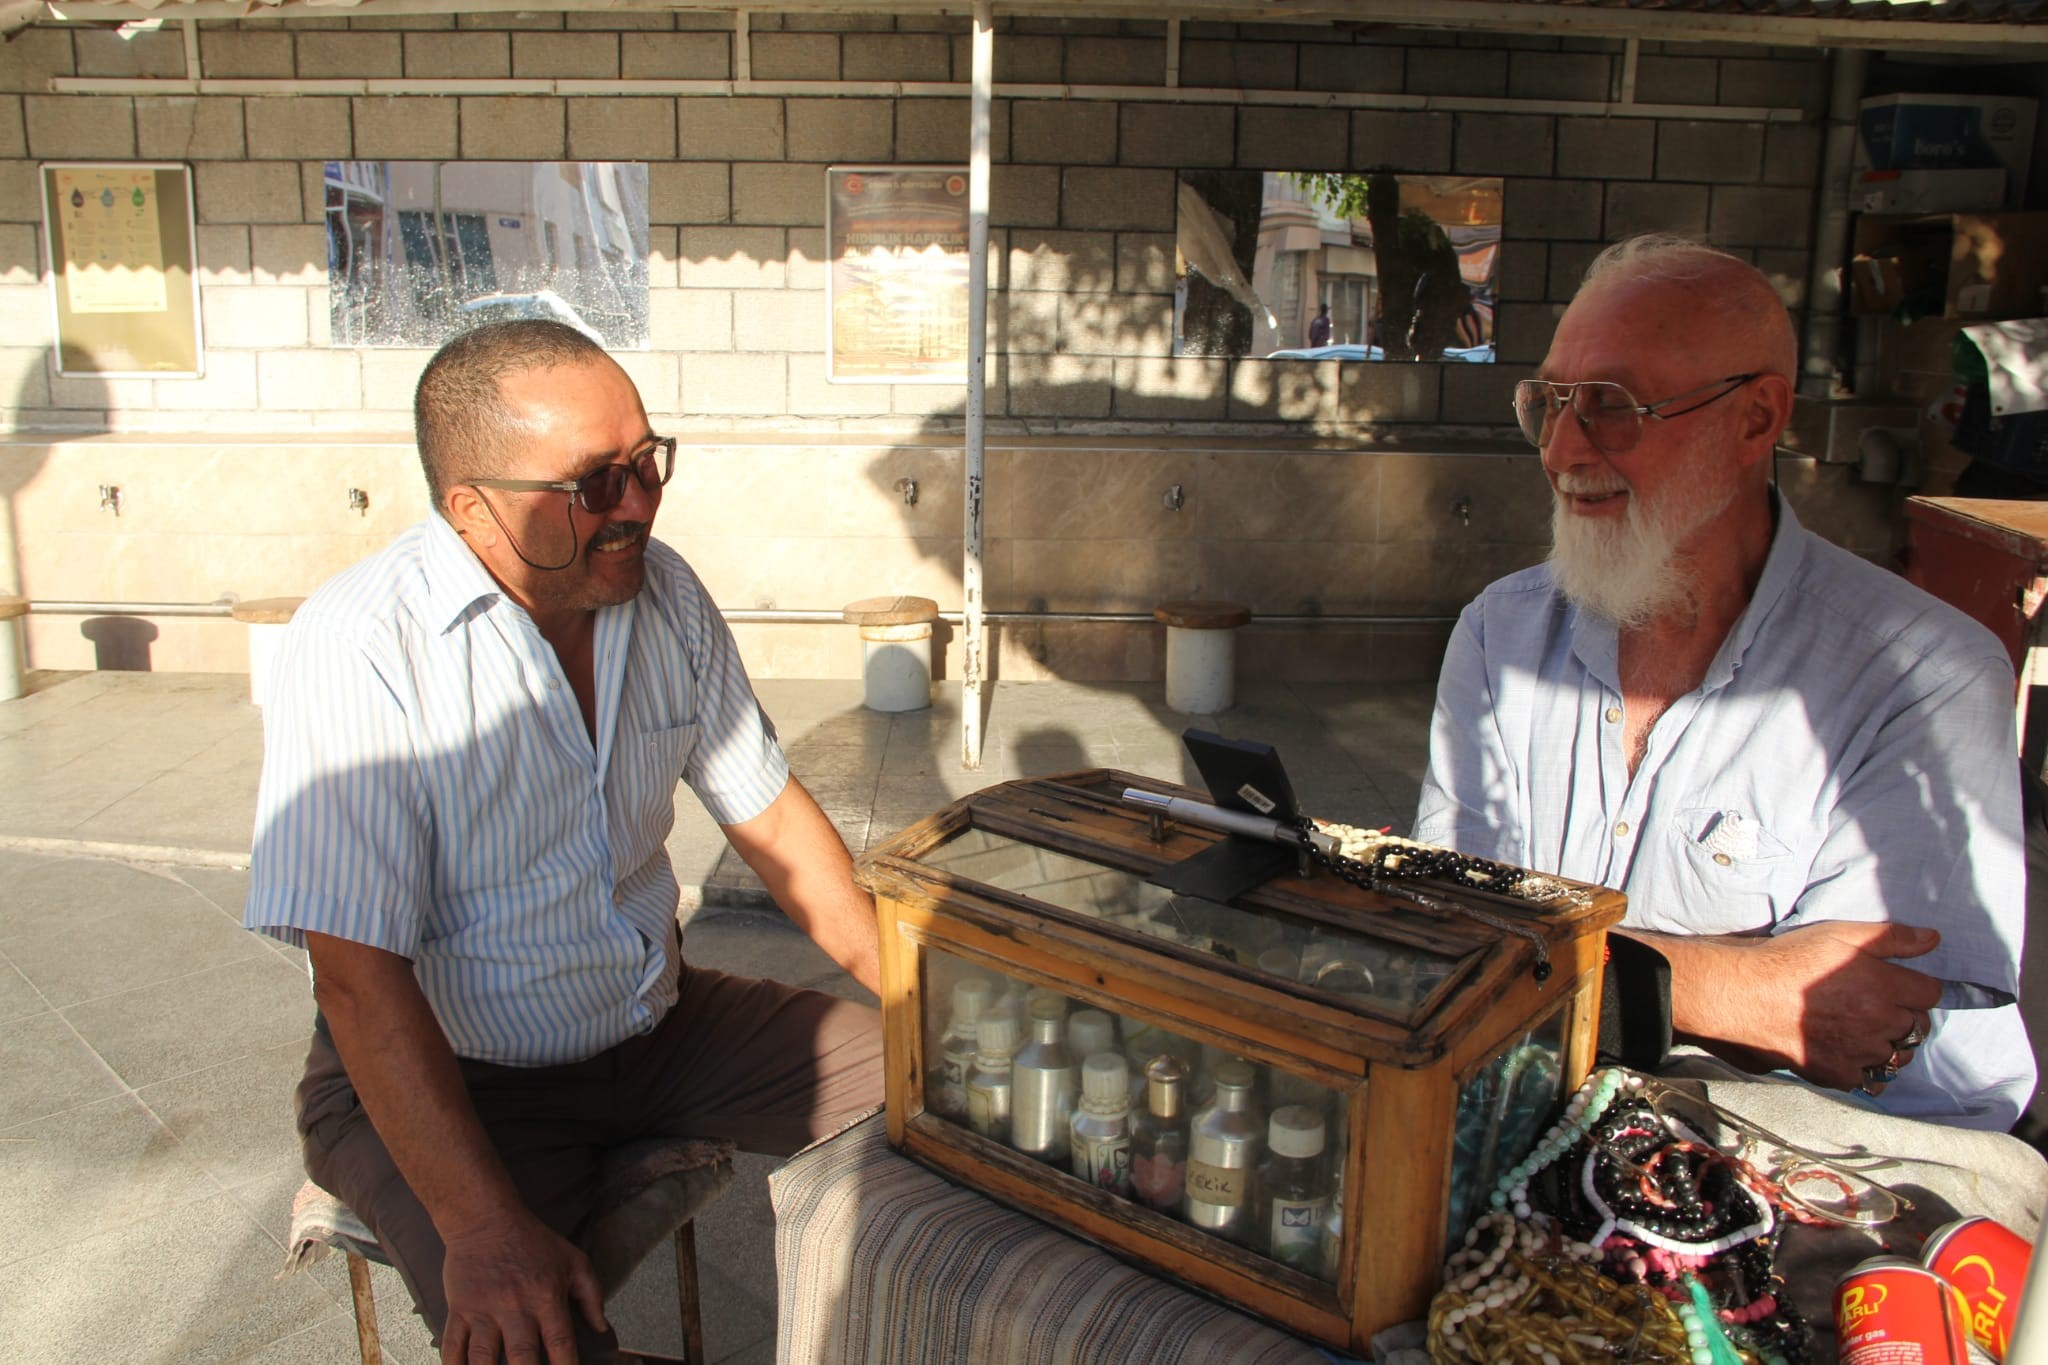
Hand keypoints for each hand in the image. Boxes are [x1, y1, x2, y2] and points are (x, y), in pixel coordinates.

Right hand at [439, 1212, 606, 1364]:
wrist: (485, 1220)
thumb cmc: (533, 1241)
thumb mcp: (573, 1260)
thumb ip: (591, 1295)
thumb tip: (601, 1328)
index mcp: (546, 1297)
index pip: (560, 1343)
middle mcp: (515, 1307)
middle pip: (522, 1357)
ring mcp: (484, 1310)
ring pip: (483, 1357)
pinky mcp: (459, 1309)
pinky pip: (453, 1345)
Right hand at [1666, 920, 1940, 1094]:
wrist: (1744, 995)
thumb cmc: (1788, 960)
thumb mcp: (1839, 935)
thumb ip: (1891, 937)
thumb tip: (1933, 939)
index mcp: (1885, 986)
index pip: (1930, 993)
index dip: (1914, 986)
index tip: (1896, 983)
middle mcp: (1880, 1022)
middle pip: (1917, 1026)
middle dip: (1903, 1015)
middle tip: (1875, 1005)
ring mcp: (1860, 1052)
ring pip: (1897, 1055)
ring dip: (1887, 1043)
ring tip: (1861, 1029)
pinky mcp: (1838, 1073)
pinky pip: (1868, 1077)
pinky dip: (1862, 1066)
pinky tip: (1844, 1050)